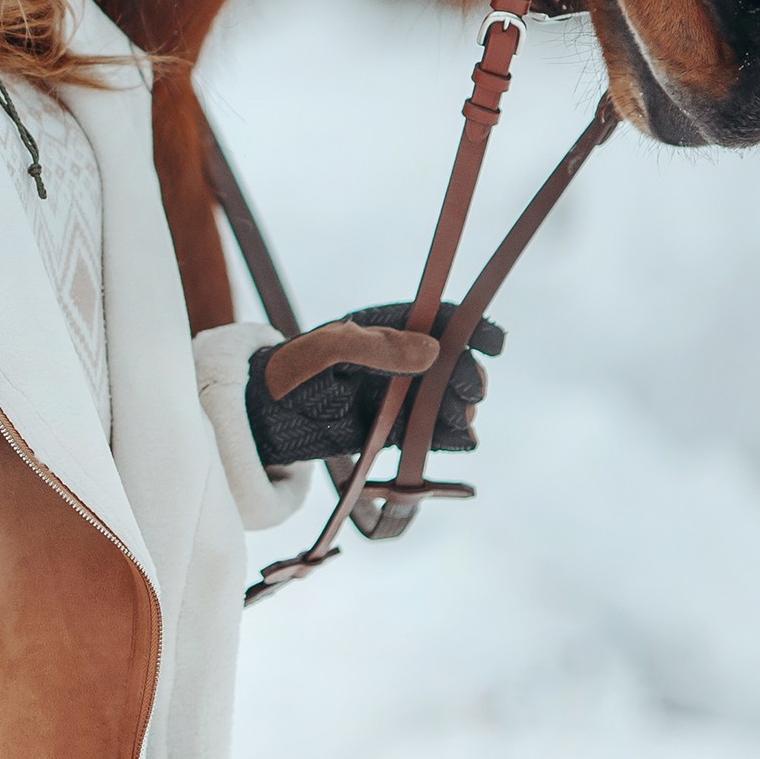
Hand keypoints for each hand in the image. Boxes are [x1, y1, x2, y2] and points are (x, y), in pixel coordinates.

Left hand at [245, 303, 503, 465]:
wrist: (265, 420)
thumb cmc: (291, 372)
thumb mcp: (327, 351)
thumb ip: (376, 348)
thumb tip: (434, 350)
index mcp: (385, 327)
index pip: (438, 318)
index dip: (471, 327)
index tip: (494, 344)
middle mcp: (398, 359)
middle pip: (450, 362)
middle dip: (466, 376)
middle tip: (468, 395)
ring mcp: (398, 395)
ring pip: (445, 400)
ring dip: (460, 409)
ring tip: (460, 422)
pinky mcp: (393, 429)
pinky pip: (430, 432)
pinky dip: (449, 436)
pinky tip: (459, 440)